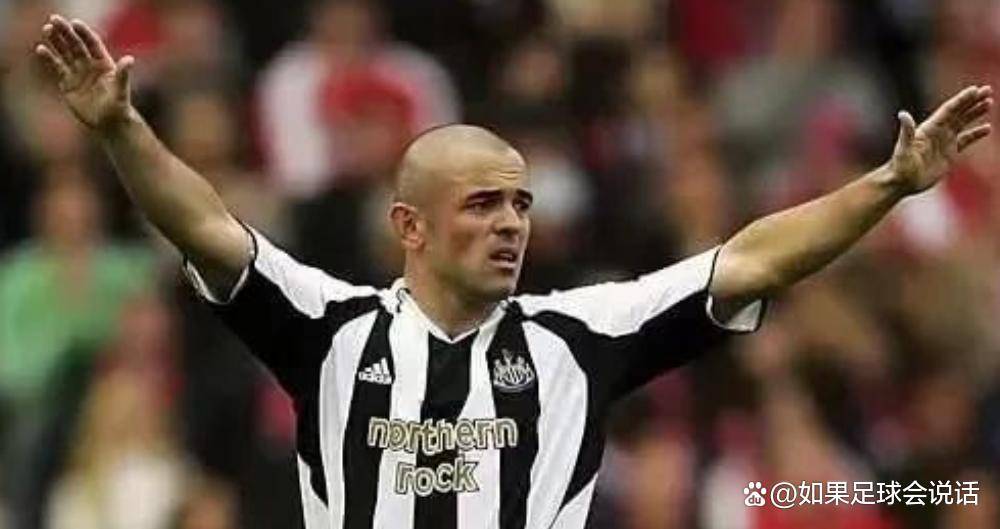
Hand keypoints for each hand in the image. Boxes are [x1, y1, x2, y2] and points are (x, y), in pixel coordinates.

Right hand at [35, 15, 134, 130]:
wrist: (108, 124)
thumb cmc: (118, 107)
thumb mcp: (121, 91)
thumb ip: (123, 75)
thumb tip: (129, 59)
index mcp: (104, 64)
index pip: (93, 44)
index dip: (84, 33)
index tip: (75, 23)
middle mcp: (90, 65)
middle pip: (76, 45)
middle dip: (66, 33)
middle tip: (55, 20)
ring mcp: (78, 73)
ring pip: (65, 53)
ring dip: (56, 42)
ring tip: (47, 29)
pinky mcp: (67, 83)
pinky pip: (57, 68)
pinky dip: (49, 58)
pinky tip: (41, 49)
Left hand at [889, 85, 992, 194]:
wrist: (902, 183)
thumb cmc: (900, 166)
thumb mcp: (903, 149)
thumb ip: (906, 132)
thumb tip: (903, 114)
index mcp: (929, 128)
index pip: (948, 110)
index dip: (961, 100)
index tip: (975, 89)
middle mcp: (938, 132)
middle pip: (958, 112)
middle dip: (972, 101)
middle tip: (987, 90)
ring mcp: (944, 142)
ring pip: (963, 123)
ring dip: (975, 113)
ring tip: (989, 102)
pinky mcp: (949, 154)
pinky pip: (966, 140)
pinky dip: (976, 134)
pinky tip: (987, 128)